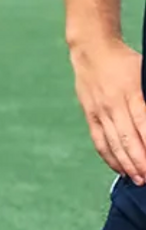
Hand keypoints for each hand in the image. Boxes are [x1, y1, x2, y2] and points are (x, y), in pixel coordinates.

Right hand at [70, 38, 145, 184]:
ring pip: (112, 142)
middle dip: (140, 162)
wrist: (91, 50)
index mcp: (130, 92)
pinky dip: (108, 156)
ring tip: (138, 179)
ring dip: (126, 164)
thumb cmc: (125, 61)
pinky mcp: (89, 114)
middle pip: (127, 139)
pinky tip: (119, 168)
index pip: (143, 125)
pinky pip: (99, 139)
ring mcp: (99, 110)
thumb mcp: (145, 73)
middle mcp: (113, 104)